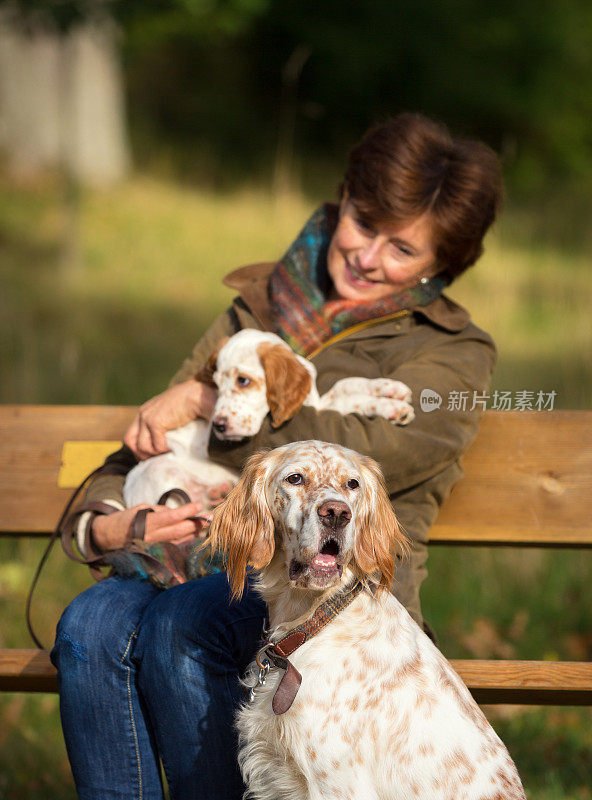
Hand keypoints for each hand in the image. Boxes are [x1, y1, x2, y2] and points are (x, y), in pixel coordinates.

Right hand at [92, 502, 210, 550]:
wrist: (109, 537)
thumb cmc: (126, 519)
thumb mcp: (141, 508)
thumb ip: (159, 511)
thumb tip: (178, 513)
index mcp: (147, 522)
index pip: (172, 516)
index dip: (187, 511)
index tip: (199, 505)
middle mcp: (151, 537)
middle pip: (179, 531)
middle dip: (196, 524)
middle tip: (210, 517)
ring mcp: (153, 547)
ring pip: (178, 541)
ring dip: (193, 533)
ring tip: (205, 525)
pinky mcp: (154, 553)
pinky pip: (173, 547)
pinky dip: (184, 541)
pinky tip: (194, 535)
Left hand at [124, 380, 216, 458]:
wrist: (198, 396)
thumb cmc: (191, 404)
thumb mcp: (170, 414)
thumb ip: (163, 425)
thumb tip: (162, 445)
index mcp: (145, 411)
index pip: (131, 435)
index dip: (138, 449)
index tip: (150, 456)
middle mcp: (143, 413)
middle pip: (129, 441)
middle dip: (140, 454)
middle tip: (154, 459)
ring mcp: (147, 417)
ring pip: (143, 447)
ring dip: (156, 453)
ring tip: (168, 450)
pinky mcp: (155, 422)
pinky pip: (157, 446)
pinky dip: (166, 450)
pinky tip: (174, 446)